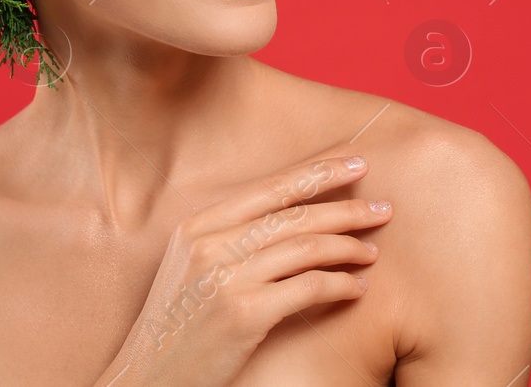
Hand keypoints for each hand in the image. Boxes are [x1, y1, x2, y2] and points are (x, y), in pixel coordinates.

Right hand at [93, 154, 389, 386]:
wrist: (147, 379)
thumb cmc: (177, 327)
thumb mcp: (190, 269)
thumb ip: (229, 238)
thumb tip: (288, 216)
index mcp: (197, 225)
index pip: (271, 188)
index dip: (318, 173)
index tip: (357, 165)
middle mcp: (209, 244)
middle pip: (294, 214)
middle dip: (346, 208)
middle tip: (384, 210)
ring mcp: (225, 277)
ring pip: (306, 247)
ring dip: (348, 247)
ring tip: (372, 251)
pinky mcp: (244, 314)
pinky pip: (308, 287)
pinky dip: (340, 284)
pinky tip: (356, 288)